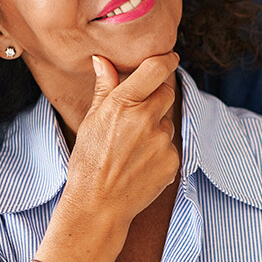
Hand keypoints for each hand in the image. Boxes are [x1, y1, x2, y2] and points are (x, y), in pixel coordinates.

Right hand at [53, 54, 181, 261]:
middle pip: (167, 92)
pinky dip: (159, 150)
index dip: (166, 60)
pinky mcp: (173, 162)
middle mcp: (146, 120)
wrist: (98, 204)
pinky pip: (170, 146)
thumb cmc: (89, 161)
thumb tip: (102, 60)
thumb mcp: (91, 120)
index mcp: (124, 105)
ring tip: (132, 147)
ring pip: (167, 122)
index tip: (169, 57)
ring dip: (155, 127)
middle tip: (139, 110)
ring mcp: (162, 142)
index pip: (156, 69)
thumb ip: (104, 88)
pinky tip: (140, 162)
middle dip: (156, 96)